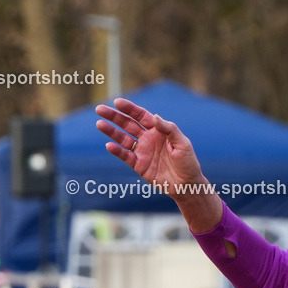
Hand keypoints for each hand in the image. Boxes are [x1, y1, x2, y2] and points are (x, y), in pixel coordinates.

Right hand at [96, 98, 222, 232]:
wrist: (186, 185)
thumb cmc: (188, 162)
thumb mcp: (182, 143)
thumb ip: (169, 129)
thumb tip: (154, 117)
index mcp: (158, 130)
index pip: (141, 116)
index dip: (129, 109)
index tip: (117, 102)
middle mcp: (148, 138)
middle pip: (127, 124)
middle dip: (114, 117)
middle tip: (99, 109)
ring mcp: (142, 151)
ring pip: (122, 138)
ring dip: (111, 132)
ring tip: (99, 124)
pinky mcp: (138, 165)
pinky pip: (125, 156)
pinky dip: (117, 151)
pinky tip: (109, 145)